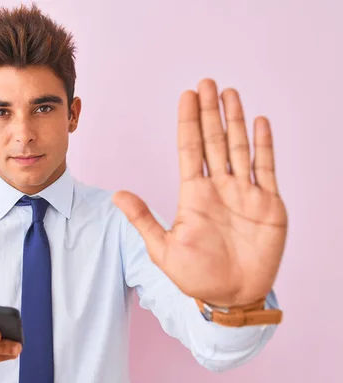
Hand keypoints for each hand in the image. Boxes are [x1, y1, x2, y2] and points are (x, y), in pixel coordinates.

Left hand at [113, 78, 287, 307]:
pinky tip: (258, 122)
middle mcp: (218, 188)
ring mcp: (244, 193)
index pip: (190, 149)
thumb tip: (117, 195)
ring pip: (239, 147)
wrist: (230, 297)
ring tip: (230, 94)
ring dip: (235, 120)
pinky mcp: (268, 204)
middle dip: (210, 112)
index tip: (187, 95)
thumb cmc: (196, 276)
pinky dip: (263, 145)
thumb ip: (143, 219)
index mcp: (193, 194)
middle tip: (207, 83)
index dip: (189, 122)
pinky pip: (265, 168)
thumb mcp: (163, 249)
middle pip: (214, 140)